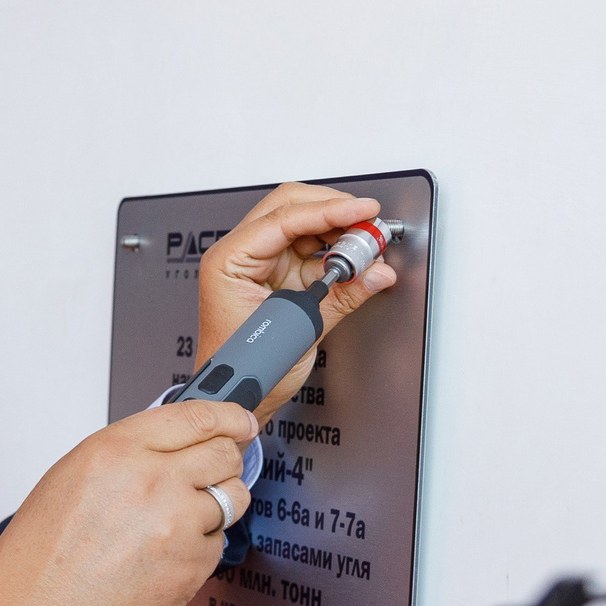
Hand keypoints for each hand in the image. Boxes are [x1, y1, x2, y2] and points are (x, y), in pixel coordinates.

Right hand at [0, 399, 257, 605]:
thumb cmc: (43, 552)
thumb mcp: (72, 476)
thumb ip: (130, 453)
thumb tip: (177, 445)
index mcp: (118, 451)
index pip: (197, 417)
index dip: (228, 417)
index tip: (240, 422)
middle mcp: (154, 482)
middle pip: (225, 455)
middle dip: (223, 462)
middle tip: (207, 475)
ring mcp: (178, 527)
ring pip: (232, 500)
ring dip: (214, 506)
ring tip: (173, 525)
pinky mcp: (192, 568)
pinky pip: (217, 544)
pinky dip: (198, 548)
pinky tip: (160, 558)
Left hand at [195, 182, 398, 418]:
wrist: (235, 398)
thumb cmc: (245, 371)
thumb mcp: (299, 332)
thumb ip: (341, 297)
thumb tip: (376, 273)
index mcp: (229, 261)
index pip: (284, 218)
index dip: (330, 210)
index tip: (363, 210)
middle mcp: (240, 255)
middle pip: (291, 207)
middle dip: (334, 210)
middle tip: (368, 224)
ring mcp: (257, 263)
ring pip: (302, 224)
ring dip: (337, 229)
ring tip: (366, 245)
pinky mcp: (275, 274)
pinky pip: (308, 249)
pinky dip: (334, 250)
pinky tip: (354, 259)